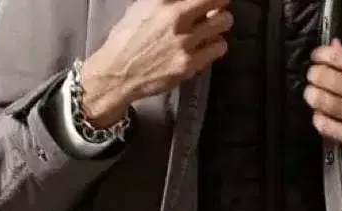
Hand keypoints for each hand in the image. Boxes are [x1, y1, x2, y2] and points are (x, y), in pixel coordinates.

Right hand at [80, 0, 233, 126]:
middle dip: (220, 5)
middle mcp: (176, 19)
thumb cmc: (126, 39)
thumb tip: (186, 1)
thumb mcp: (142, 7)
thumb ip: (167, 1)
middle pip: (219, 2)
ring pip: (223, 24)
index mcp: (163, 2)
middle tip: (216, 11)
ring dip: (221, 25)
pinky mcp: (190, 64)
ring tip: (212, 30)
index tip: (213, 0)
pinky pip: (218, 48)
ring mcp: (185, 43)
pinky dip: (216, 45)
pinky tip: (207, 47)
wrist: (119, 73)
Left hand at [304, 39, 341, 174]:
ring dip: (312, 95)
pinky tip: (319, 116)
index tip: (316, 57)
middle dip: (315, 75)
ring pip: (324, 103)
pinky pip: (328, 127)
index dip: (324, 56)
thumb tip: (337, 50)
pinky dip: (319, 119)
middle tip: (312, 76)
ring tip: (311, 93)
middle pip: (329, 80)